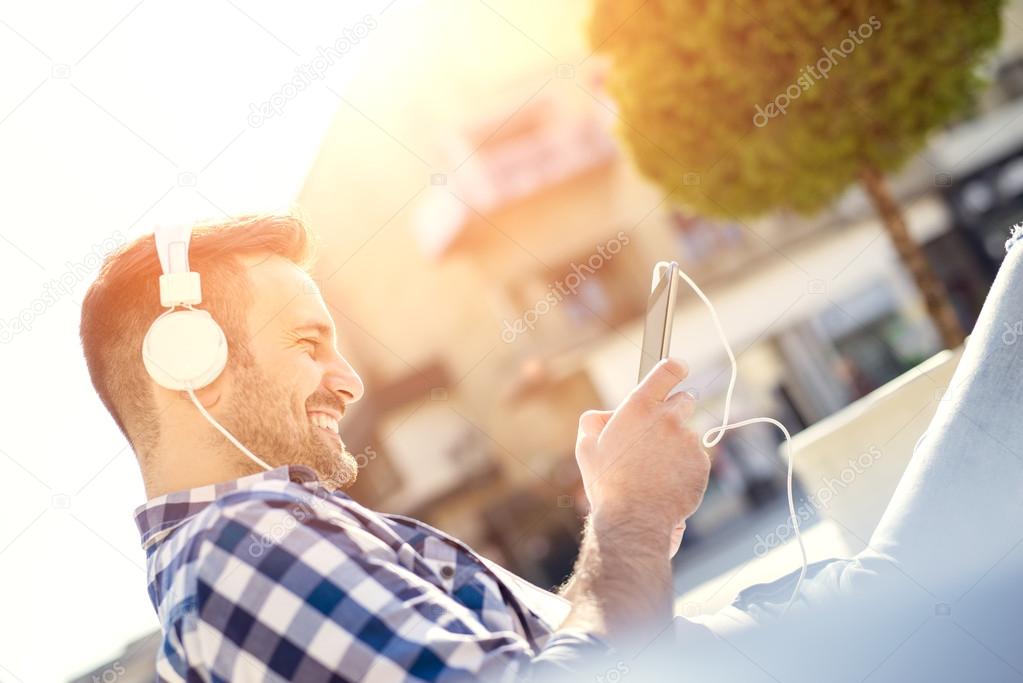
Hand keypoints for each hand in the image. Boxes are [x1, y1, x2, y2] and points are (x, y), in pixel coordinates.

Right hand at [575, 358, 709, 550]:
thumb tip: (607, 415)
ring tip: (654, 471)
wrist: (635, 520)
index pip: (667, 370)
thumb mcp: (586, 447)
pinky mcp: (702, 463)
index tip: (677, 369)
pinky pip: (695, 458)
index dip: (674, 367)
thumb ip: (595, 421)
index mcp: (639, 407)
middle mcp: (668, 418)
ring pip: (687, 434)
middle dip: (673, 412)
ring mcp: (688, 441)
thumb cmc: (608, 484)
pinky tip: (666, 482)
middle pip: (684, 400)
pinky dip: (685, 467)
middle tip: (657, 434)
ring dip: (676, 445)